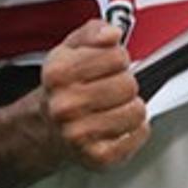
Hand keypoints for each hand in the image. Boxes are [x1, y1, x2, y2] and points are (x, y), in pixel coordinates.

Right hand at [38, 19, 149, 170]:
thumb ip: (93, 32)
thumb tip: (111, 34)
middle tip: (110, 89)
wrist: (48, 127)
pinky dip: (136, 130)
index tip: (109, 65)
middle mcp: (65, 106)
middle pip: (127, 84)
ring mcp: (79, 134)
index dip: (118, 58)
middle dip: (124, 83)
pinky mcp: (97, 156)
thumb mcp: (71, 49)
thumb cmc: (65, 87)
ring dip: (131, 107)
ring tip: (114, 107)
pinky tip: (119, 126)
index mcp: (58, 74)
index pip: (116, 56)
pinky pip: (139, 135)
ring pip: (136, 111)